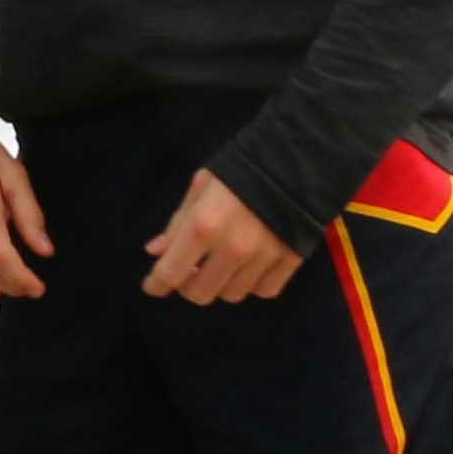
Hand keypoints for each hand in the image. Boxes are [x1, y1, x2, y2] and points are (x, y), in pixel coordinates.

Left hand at [141, 168, 302, 303]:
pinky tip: (251, 267)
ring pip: (232, 295)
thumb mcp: (201, 187)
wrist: (299, 158)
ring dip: (221, 283)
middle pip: (200, 293)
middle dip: (189, 284)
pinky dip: (253, 283)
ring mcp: (263, 258)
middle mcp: (231, 249)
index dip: (156, 285)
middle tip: (191, 269)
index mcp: (203, 226)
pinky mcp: (290, 261)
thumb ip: (177, 223)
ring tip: (223, 263)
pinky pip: (264, 290)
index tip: (153, 286)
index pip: (170, 273)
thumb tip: (155, 251)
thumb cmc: (241, 168)